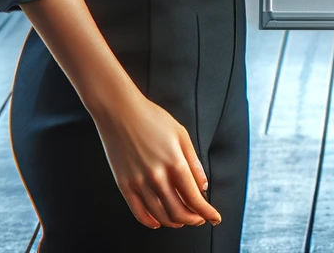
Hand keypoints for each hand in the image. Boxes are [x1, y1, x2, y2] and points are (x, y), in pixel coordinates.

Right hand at [92, 89, 221, 228]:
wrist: (119, 110)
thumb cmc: (151, 118)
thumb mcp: (181, 134)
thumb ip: (194, 163)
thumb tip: (202, 187)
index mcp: (175, 163)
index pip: (195, 198)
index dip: (207, 212)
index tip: (215, 218)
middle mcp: (157, 176)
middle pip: (179, 212)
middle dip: (193, 219)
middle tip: (200, 219)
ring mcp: (139, 182)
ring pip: (160, 215)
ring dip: (174, 222)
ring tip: (182, 220)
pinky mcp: (124, 184)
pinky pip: (138, 211)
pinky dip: (150, 221)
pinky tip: (158, 221)